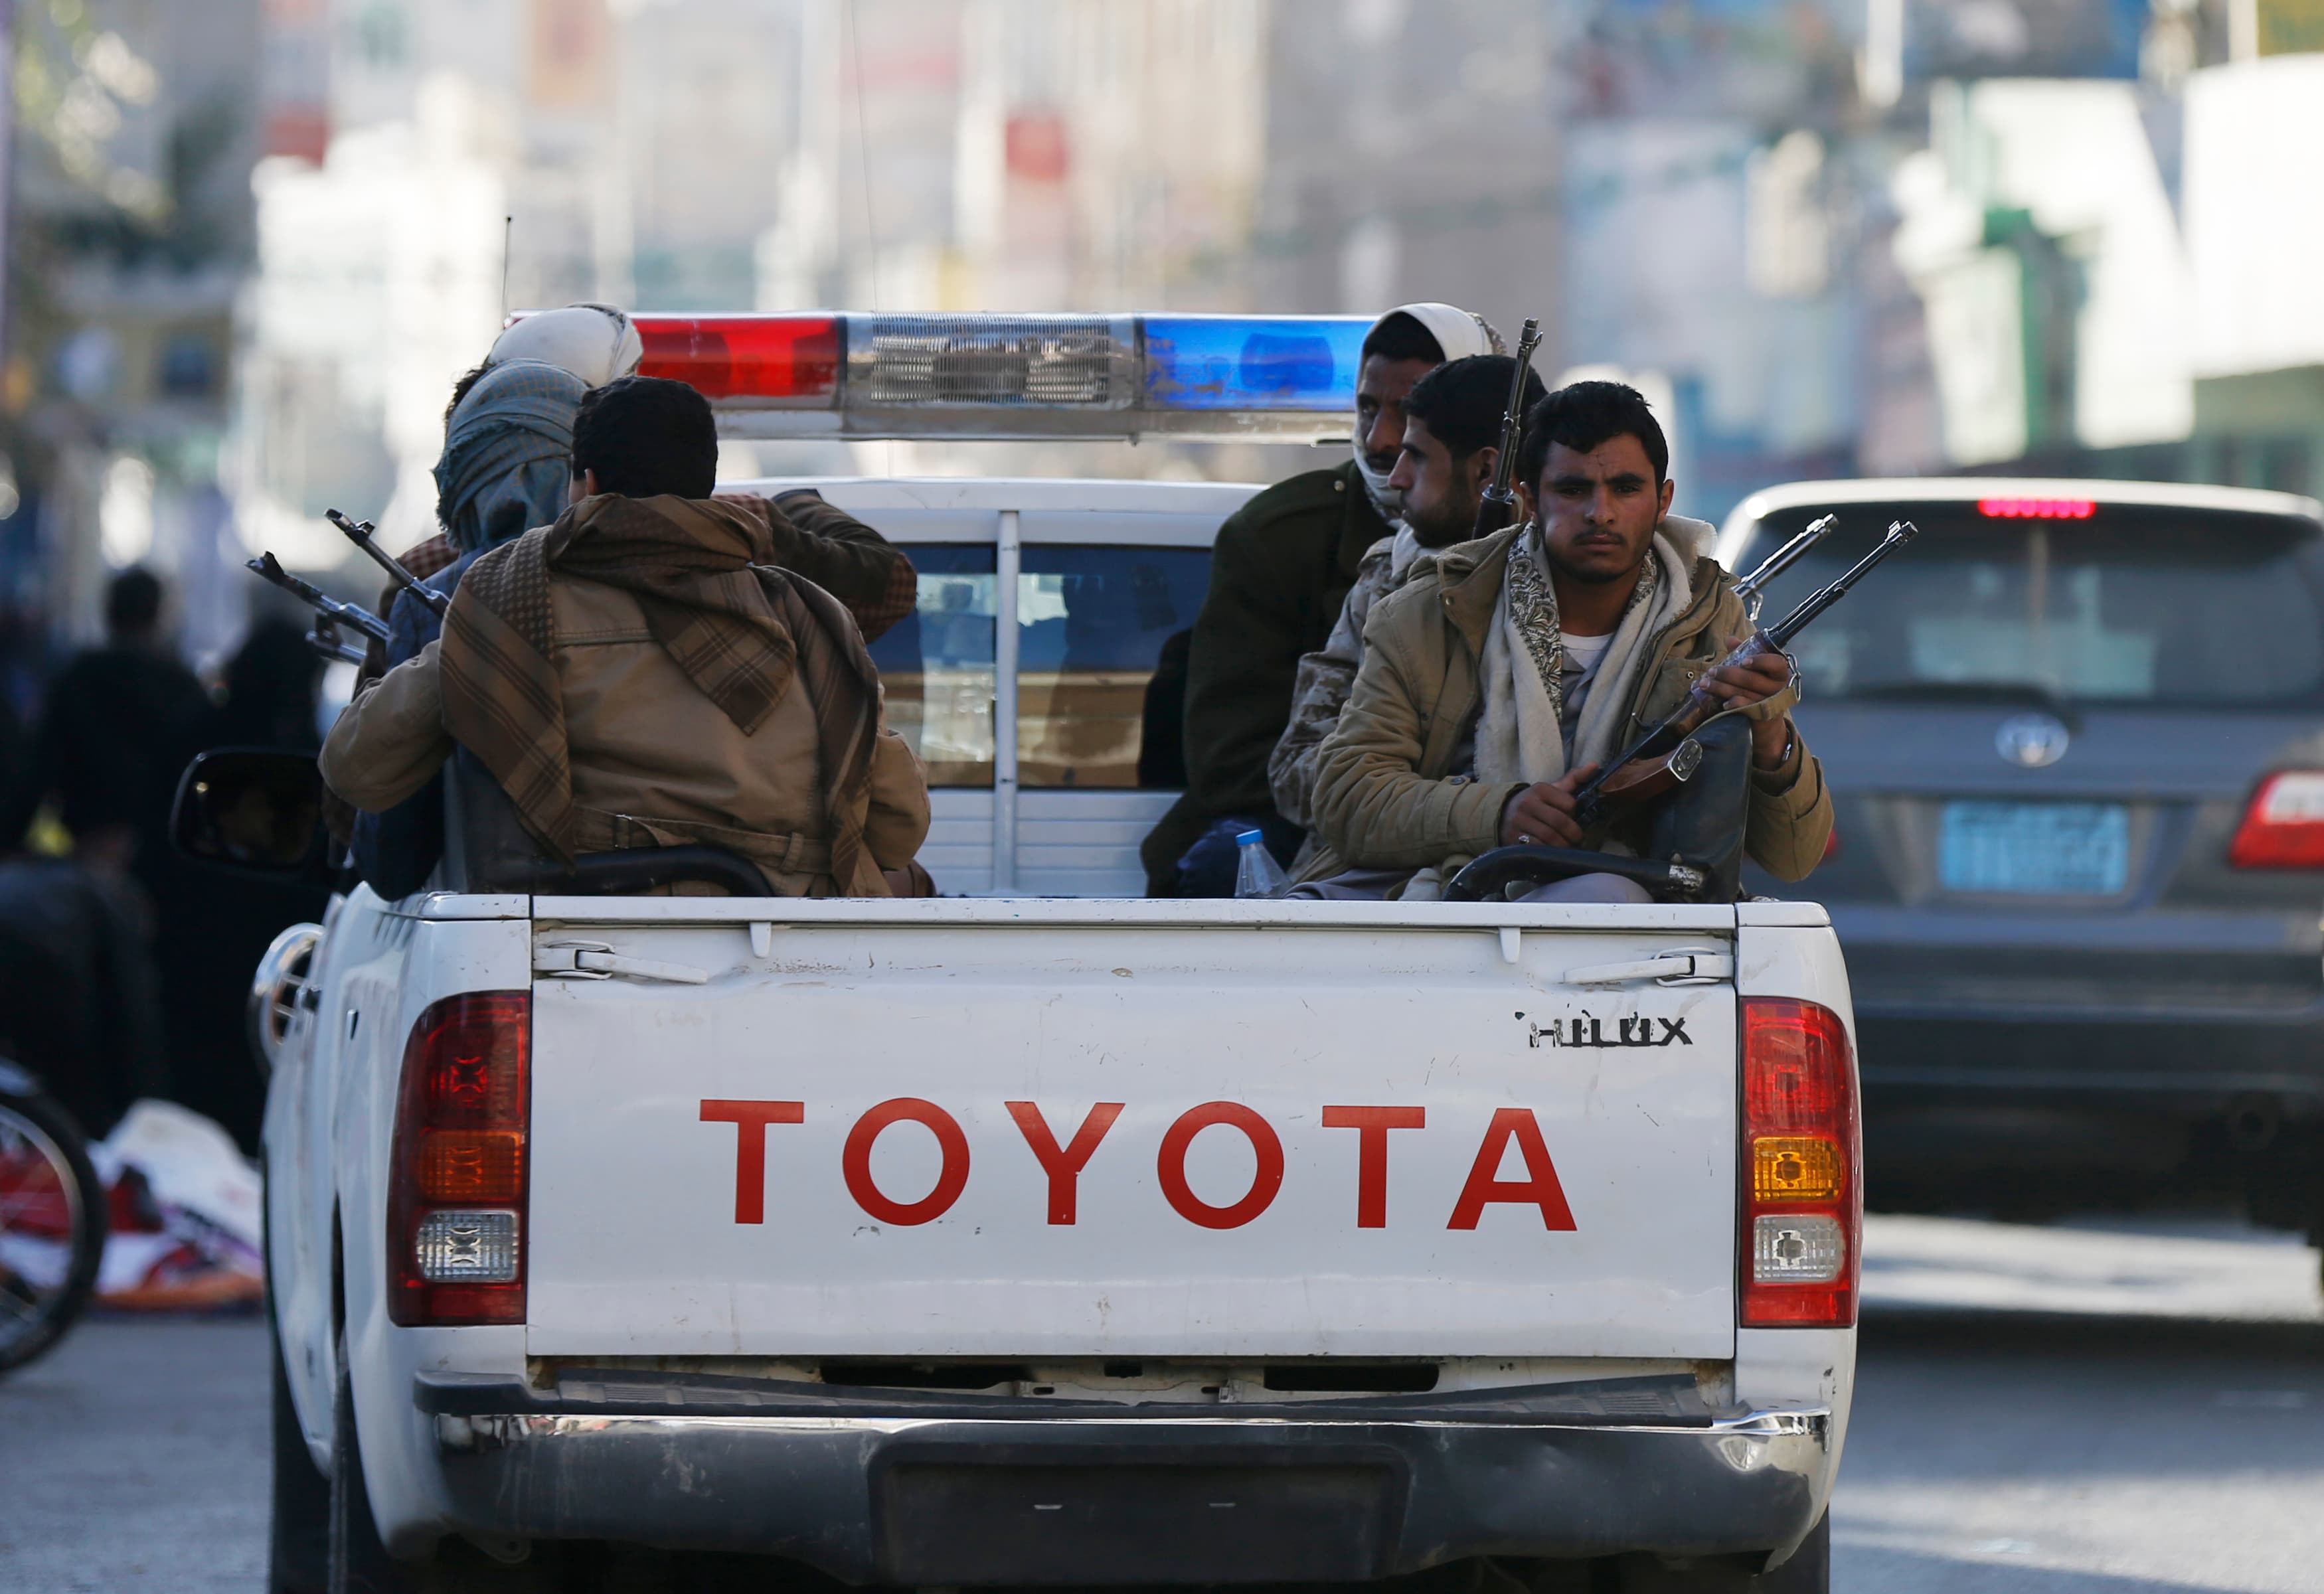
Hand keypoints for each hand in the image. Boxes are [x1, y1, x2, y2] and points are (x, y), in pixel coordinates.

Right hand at [1499, 764, 1598, 848]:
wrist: (1503, 814)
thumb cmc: (1535, 803)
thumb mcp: (1552, 790)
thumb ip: (1574, 779)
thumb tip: (1595, 766)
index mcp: (1540, 789)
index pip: (1569, 803)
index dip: (1574, 814)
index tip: (1573, 818)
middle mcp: (1527, 803)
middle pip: (1560, 822)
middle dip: (1573, 834)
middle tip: (1576, 840)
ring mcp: (1519, 821)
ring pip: (1550, 837)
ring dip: (1563, 845)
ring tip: (1567, 847)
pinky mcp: (1512, 838)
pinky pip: (1537, 848)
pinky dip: (1549, 852)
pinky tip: (1552, 852)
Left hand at [1702, 640, 1795, 769]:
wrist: (1766, 719)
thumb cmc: (1759, 688)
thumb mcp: (1755, 669)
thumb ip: (1744, 653)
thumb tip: (1730, 640)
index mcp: (1779, 673)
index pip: (1776, 663)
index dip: (1760, 661)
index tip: (1743, 661)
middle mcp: (1778, 688)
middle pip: (1752, 679)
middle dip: (1727, 674)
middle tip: (1711, 671)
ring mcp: (1769, 703)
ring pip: (1743, 693)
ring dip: (1721, 688)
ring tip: (1705, 684)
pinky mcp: (1761, 715)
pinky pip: (1745, 708)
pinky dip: (1733, 704)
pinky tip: (1722, 703)